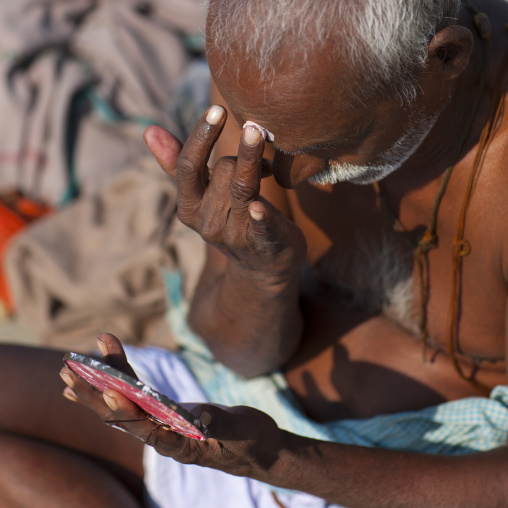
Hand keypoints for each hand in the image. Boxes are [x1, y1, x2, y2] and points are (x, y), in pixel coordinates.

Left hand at [59, 333, 284, 478]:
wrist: (259, 449)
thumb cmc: (254, 442)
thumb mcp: (243, 432)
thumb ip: (221, 424)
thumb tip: (199, 416)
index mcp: (181, 446)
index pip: (147, 429)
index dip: (128, 411)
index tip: (110, 390)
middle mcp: (165, 437)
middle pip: (123, 415)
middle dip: (95, 392)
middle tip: (69, 369)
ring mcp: (164, 424)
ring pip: (125, 403)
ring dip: (101, 382)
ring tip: (73, 364)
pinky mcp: (167, 413)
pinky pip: (138, 396)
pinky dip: (121, 379)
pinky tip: (102, 371)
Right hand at [145, 106, 306, 277]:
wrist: (262, 266)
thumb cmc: (233, 218)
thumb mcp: (203, 195)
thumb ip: (178, 165)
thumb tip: (148, 130)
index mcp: (189, 208)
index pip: (188, 166)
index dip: (201, 136)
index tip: (217, 108)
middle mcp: (206, 223)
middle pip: (223, 171)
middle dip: (243, 153)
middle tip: (258, 146)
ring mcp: (233, 236)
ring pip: (242, 186)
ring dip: (252, 159)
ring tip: (260, 134)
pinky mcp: (262, 244)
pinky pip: (260, 226)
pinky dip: (259, 217)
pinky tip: (258, 208)